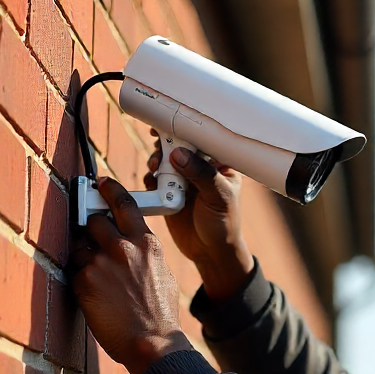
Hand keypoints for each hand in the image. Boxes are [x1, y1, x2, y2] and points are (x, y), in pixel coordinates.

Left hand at [70, 178, 191, 373]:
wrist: (152, 341)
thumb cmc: (159, 312)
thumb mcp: (162, 272)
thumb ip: (144, 252)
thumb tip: (130, 243)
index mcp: (146, 243)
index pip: (124, 203)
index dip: (109, 190)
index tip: (100, 183)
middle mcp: (123, 247)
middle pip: (93, 220)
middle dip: (90, 228)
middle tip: (92, 240)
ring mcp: (101, 262)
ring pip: (79, 247)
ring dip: (83, 259)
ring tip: (97, 280)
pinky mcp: (84, 281)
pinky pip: (73, 273)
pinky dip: (79, 282)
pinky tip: (94, 298)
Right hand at [146, 135, 254, 300]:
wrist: (209, 252)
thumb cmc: (223, 225)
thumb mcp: (218, 197)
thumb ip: (200, 174)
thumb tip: (178, 153)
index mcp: (219, 164)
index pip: (202, 139)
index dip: (186, 129)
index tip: (169, 121)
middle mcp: (200, 169)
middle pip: (179, 145)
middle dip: (167, 145)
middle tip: (160, 152)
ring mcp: (183, 180)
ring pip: (165, 160)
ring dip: (157, 161)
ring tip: (156, 169)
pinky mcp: (168, 192)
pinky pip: (155, 178)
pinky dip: (151, 178)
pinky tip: (154, 183)